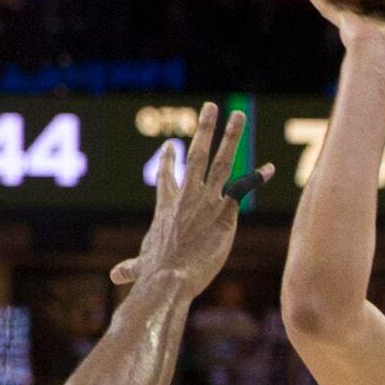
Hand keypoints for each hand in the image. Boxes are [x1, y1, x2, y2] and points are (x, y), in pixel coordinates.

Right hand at [109, 102, 271, 292]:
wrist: (170, 277)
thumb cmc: (154, 274)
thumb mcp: (141, 266)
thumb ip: (131, 267)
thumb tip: (115, 276)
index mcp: (166, 205)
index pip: (167, 176)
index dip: (169, 159)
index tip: (171, 144)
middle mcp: (187, 196)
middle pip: (198, 154)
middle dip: (205, 129)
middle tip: (212, 107)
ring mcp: (207, 201)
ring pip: (222, 161)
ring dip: (231, 136)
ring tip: (238, 115)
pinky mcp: (225, 213)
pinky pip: (242, 189)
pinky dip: (256, 178)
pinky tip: (269, 169)